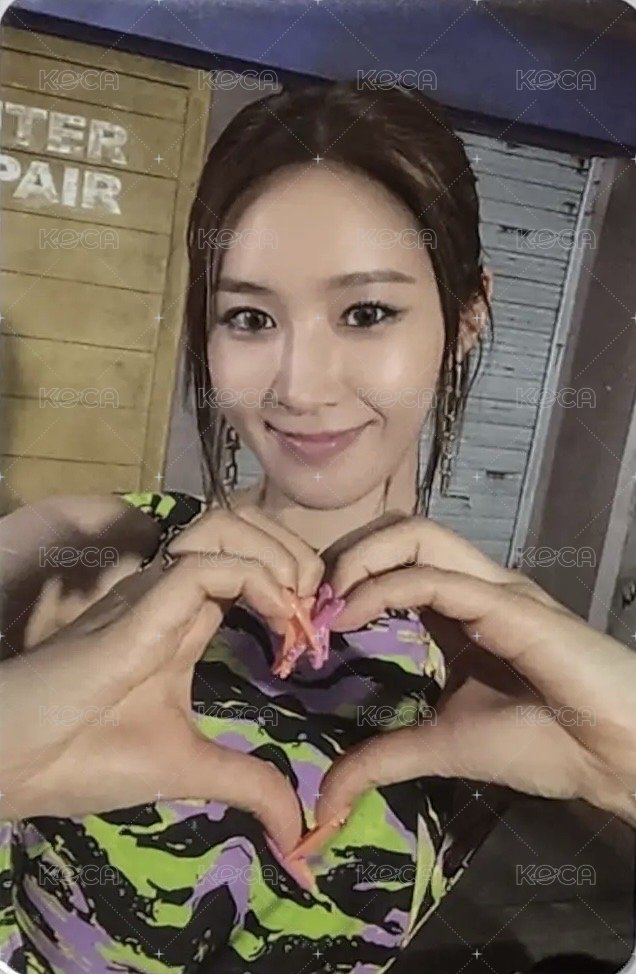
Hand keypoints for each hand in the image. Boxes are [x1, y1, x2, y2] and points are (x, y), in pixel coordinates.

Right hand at [1, 505, 322, 854]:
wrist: (14, 764)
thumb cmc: (87, 757)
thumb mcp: (186, 768)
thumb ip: (247, 784)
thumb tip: (297, 831)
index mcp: (183, 622)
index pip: (250, 571)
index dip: (291, 591)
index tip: (310, 644)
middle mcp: (172, 594)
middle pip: (244, 529)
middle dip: (296, 555)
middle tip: (314, 612)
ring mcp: (156, 594)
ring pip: (227, 527)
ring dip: (278, 557)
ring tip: (296, 611)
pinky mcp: (141, 607)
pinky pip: (207, 565)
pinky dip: (256, 581)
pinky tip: (276, 623)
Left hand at [314, 517, 635, 830]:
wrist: (613, 756)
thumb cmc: (543, 744)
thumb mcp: (441, 747)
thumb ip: (382, 761)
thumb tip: (324, 800)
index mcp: (459, 608)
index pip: (393, 561)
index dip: (345, 580)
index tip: (310, 625)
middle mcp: (473, 584)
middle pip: (399, 530)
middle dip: (344, 555)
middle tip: (310, 603)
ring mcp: (492, 586)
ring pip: (416, 534)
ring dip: (359, 559)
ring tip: (328, 604)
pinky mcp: (508, 602)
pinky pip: (435, 577)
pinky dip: (383, 587)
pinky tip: (352, 616)